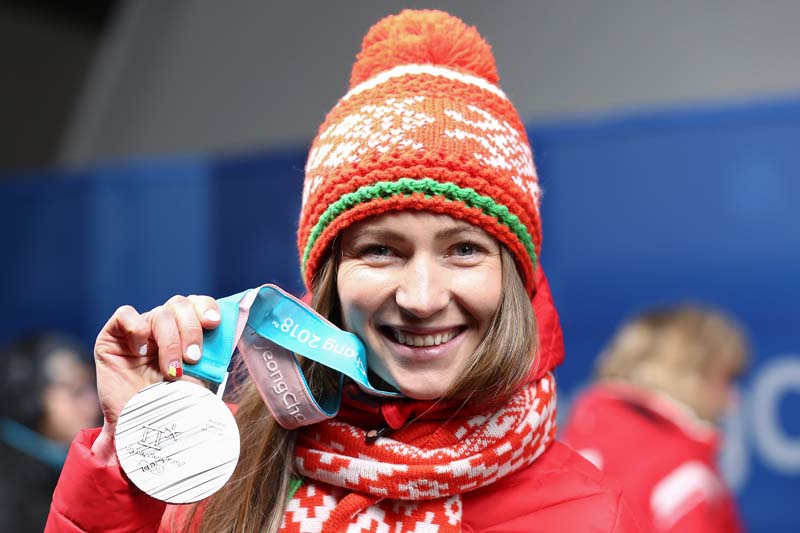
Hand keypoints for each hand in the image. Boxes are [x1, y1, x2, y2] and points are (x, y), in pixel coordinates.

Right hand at [93, 295, 220, 431]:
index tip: (213, 323)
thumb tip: (232, 328)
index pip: (198, 304)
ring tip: (171, 370)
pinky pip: (125, 314)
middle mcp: (162, 327)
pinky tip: (140, 352)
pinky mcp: (112, 336)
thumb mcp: (200, 377)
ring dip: (170, 342)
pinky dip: (137, 329)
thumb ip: (212, 351)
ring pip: (160, 313)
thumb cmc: (173, 404)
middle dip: (191, 330)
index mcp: (185, 332)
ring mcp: (137, 331)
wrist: (144, 429)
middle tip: (193, 358)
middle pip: (180, 304)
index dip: (206, 308)